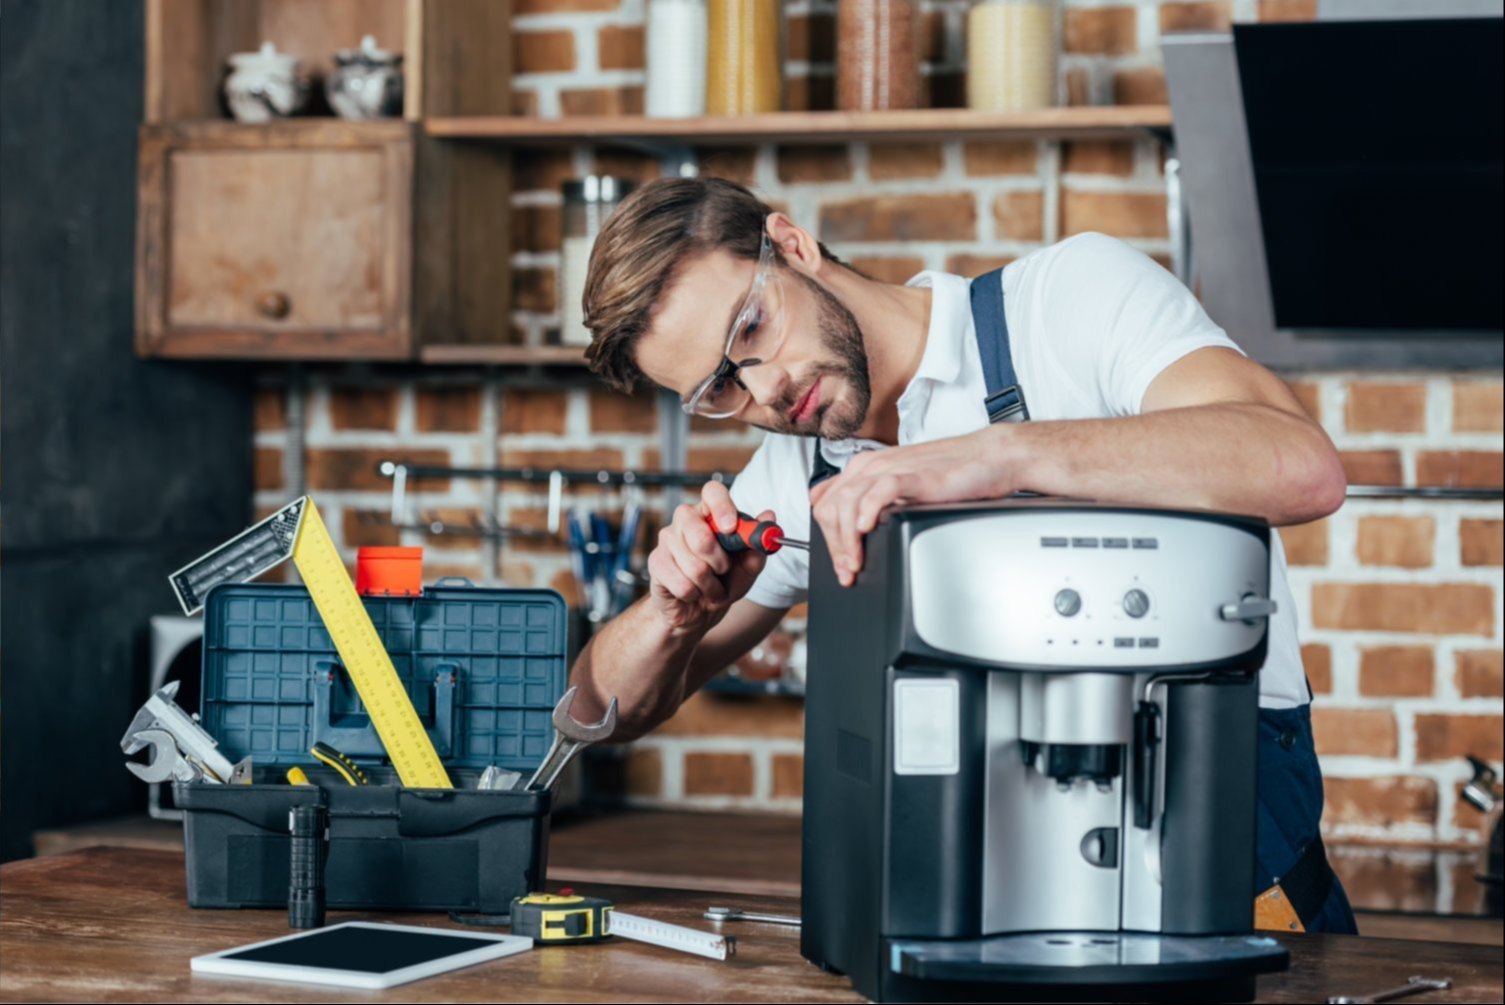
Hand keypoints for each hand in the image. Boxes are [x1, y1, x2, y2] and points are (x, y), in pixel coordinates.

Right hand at [646, 480, 773, 633]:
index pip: (712, 491)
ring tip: (710, 586)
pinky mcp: (656, 562)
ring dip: (710, 585)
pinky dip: (695, 595)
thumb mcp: (749, 565)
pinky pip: (682, 584)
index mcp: (710, 513)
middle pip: (700, 534)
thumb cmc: (724, 581)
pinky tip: (693, 593)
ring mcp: (667, 539)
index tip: (732, 528)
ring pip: (694, 566)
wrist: (700, 609)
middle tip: (723, 570)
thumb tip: (770, 516)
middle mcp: (685, 520)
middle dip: (719, 562)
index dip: (723, 507)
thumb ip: (758, 544)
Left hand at [809, 428, 1016, 585]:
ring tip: (856, 562)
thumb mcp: (901, 487)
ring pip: (848, 502)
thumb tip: (853, 530)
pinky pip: (879, 491)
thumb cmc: (949, 474)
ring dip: (847, 539)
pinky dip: (867, 511)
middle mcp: (871, 466)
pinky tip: (867, 529)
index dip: (826, 539)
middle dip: (833, 546)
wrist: (987, 458)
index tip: (840, 564)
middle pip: (829, 508)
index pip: (824, 504)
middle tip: (848, 571)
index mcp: (864, 468)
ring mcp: (891, 468)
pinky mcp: (913, 475)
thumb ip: (874, 500)